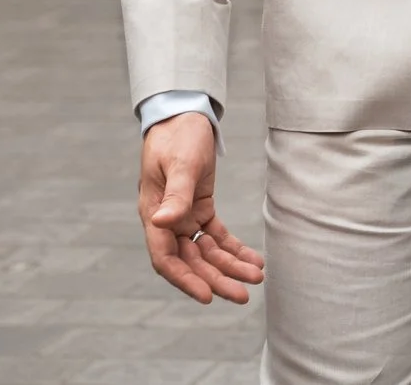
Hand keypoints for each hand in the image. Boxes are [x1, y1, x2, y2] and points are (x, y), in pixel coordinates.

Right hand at [139, 112, 263, 304]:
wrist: (185, 115)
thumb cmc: (177, 137)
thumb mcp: (179, 164)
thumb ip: (175, 195)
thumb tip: (162, 222)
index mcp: (154, 214)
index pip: (166, 258)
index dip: (186, 280)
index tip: (208, 296)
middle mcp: (167, 221)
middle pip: (191, 262)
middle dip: (217, 280)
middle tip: (244, 295)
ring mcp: (184, 216)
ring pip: (207, 252)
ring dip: (230, 267)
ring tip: (257, 277)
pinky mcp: (200, 208)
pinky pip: (217, 236)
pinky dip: (234, 249)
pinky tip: (253, 260)